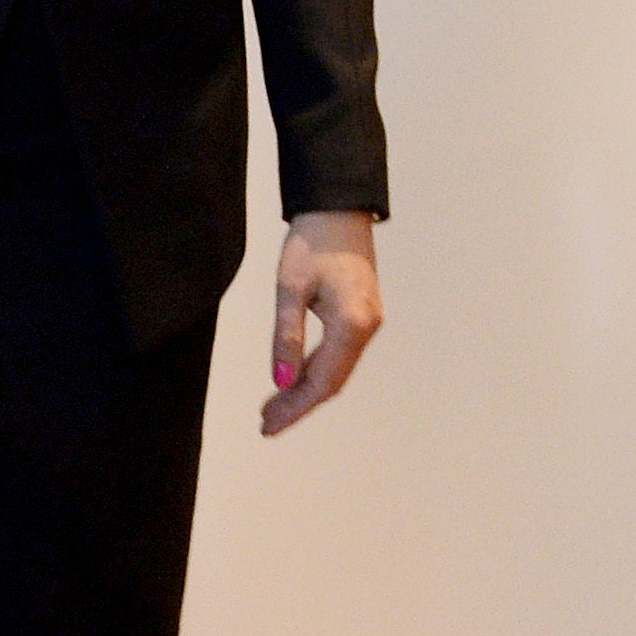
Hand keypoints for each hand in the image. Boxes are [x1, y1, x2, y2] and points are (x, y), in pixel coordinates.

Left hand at [263, 209, 382, 435]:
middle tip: (266, 422)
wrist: (338, 209)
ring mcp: (369, 322)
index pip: (322, 382)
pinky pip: (342, 354)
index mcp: (352, 324)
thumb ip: (286, 338)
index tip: (268, 425)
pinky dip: (318, 371)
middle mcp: (368, 328)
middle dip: (299, 404)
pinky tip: (296, 376)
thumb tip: (281, 381)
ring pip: (338, 370)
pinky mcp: (364, 315)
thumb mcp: (289, 290)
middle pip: (333, 382)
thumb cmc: (313, 243)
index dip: (295, 408)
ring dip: (307, 390)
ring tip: (274, 406)